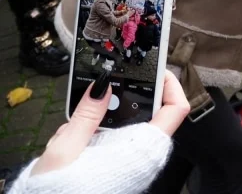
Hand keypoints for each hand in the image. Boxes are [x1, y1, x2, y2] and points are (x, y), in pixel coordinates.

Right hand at [30, 71, 188, 176]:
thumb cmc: (59, 191)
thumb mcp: (66, 149)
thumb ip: (86, 115)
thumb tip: (104, 85)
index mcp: (141, 150)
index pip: (175, 109)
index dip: (170, 84)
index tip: (156, 69)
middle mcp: (143, 158)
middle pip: (149, 113)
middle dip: (121, 101)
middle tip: (98, 91)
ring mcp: (131, 164)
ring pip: (124, 127)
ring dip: (98, 121)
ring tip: (70, 131)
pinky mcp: (117, 168)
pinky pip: (111, 142)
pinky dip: (92, 136)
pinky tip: (69, 141)